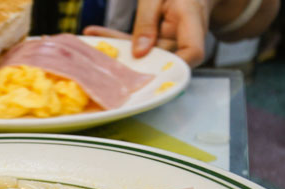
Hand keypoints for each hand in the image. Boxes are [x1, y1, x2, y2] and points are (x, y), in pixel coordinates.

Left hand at [84, 0, 215, 65]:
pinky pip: (139, 47)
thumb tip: (139, 54)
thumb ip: (146, 22)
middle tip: (102, 57)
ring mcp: (172, 43)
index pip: (192, 52)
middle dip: (131, 62)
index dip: (175, 67)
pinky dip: (118, 42)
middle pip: (162, 59)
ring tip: (91, 40)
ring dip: (118, 51)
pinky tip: (94, 33)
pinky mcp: (159, 43)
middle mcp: (184, 38)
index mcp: (192, 21)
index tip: (149, 71)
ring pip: (146, 56)